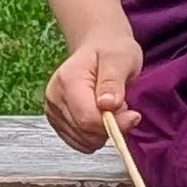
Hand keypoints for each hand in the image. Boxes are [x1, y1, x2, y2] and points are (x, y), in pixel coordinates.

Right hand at [44, 29, 143, 152]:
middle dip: (109, 127)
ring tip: (110, 108)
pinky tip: (100, 116)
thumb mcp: (121, 59)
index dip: (114, 124)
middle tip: (121, 105)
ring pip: (83, 141)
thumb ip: (113, 83)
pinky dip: (94, 135)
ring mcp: (53, 110)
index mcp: (68, 81)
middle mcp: (54, 97)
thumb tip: (107, 106)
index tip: (133, 115)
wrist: (97, 45)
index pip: (87, 119)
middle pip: (85, 133)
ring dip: (102, 131)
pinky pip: (79, 142)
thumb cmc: (111, 50)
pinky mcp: (57, 120)